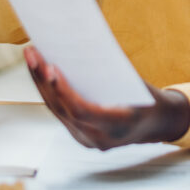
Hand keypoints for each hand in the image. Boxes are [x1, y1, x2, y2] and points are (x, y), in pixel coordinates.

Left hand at [23, 46, 189, 148]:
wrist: (157, 124)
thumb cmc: (148, 99)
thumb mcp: (136, 85)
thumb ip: (111, 75)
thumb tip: (81, 49)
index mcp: (116, 127)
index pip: (81, 111)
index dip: (64, 90)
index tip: (51, 68)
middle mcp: (97, 138)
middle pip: (62, 109)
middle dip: (44, 80)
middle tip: (33, 54)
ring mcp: (86, 140)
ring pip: (56, 111)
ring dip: (41, 84)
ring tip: (32, 58)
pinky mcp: (80, 134)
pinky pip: (60, 113)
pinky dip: (50, 92)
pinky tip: (41, 73)